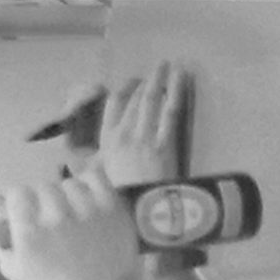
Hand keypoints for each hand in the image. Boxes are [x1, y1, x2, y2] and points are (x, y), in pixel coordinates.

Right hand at [0, 162, 140, 279]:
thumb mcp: (13, 266)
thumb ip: (1, 233)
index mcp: (30, 230)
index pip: (18, 192)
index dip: (22, 200)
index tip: (28, 210)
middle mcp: (57, 216)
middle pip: (44, 186)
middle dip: (45, 199)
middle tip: (52, 214)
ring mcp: (87, 211)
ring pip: (70, 183)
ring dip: (68, 194)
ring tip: (74, 210)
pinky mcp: (112, 209)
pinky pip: (96, 177)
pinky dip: (91, 182)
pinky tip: (89, 196)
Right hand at [99, 61, 188, 189]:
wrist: (137, 213)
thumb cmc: (120, 198)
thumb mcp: (99, 177)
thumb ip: (97, 161)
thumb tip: (98, 155)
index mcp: (107, 140)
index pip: (114, 105)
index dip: (126, 89)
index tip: (135, 80)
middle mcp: (124, 134)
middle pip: (136, 98)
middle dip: (149, 80)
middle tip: (160, 66)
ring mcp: (145, 138)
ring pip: (152, 100)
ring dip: (162, 80)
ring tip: (172, 66)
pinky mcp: (165, 145)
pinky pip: (170, 112)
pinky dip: (176, 93)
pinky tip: (182, 81)